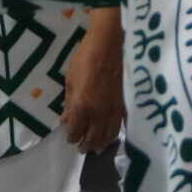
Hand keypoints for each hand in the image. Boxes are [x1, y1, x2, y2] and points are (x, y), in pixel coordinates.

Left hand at [60, 11, 124, 152]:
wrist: (111, 44)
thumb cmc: (86, 58)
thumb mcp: (71, 80)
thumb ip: (69, 103)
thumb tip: (66, 120)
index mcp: (82, 107)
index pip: (75, 132)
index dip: (71, 137)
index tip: (69, 137)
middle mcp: (99, 114)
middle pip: (92, 139)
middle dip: (85, 145)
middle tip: (81, 147)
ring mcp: (114, 111)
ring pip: (108, 137)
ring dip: (100, 144)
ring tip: (95, 146)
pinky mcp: (125, 106)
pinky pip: (119, 127)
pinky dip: (113, 135)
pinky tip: (110, 136)